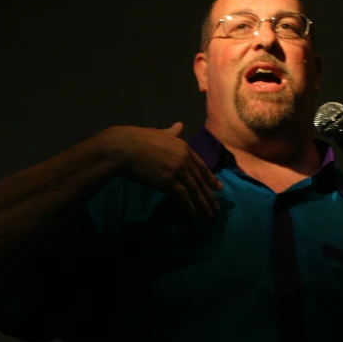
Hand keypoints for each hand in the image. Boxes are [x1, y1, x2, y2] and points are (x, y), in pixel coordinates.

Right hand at [107, 122, 222, 219]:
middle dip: (209, 196)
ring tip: (209, 216)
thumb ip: (171, 132)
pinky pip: (183, 197)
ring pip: (194, 190)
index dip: (210, 178)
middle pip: (200, 180)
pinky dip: (190, 208)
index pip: (201, 165)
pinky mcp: (168, 182)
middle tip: (217, 208)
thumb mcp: (159, 133)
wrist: (123, 147)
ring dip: (203, 205)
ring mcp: (177, 170)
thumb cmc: (137, 139)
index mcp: (183, 147)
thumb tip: (180, 124)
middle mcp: (184, 158)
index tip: (219, 188)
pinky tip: (194, 217)